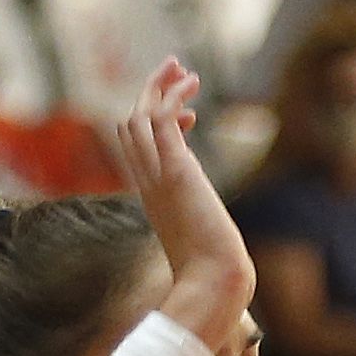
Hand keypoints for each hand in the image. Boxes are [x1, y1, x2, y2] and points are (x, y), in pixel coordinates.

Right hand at [111, 59, 254, 321]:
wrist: (213, 287)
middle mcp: (149, 185)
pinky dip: (172, 96)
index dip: (157, 126)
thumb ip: (205, 239)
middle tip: (174, 71)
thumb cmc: (213, 280)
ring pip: (139, 116)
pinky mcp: (176, 171)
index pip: (140, 150)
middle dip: (150, 94)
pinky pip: (162, 119)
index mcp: (154, 200)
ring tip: (182, 68)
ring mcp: (158, 177)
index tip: (190, 117)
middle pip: (130, 126)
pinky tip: (191, 84)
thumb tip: (224, 256)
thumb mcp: (204, 253)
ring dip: (159, 86)